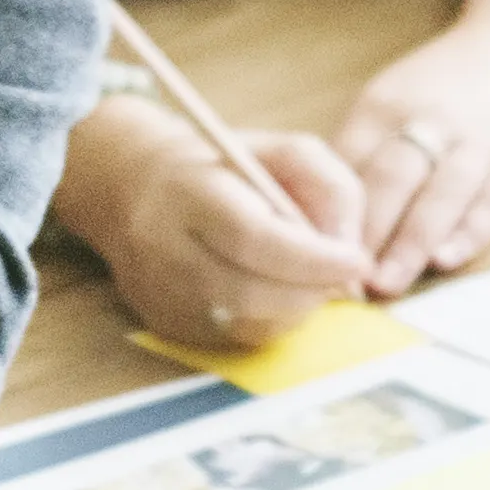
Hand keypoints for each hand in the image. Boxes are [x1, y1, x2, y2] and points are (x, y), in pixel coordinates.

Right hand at [75, 107, 369, 355]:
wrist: (133, 189)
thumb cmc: (221, 167)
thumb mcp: (282, 150)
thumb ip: (330, 186)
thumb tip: (351, 248)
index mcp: (188, 192)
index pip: (253, 238)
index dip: (312, 258)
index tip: (357, 260)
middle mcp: (164, 248)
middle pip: (249, 293)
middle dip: (311, 289)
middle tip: (341, 273)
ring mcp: (160, 294)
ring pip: (249, 325)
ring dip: (296, 308)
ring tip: (306, 277)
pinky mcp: (166, 326)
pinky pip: (237, 339)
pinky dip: (272, 320)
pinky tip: (275, 291)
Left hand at [327, 3, 489, 294]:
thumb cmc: (443, 87)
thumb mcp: (391, 98)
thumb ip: (358, 151)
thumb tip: (316, 217)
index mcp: (386, 104)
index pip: (348, 163)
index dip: (327, 213)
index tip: (309, 254)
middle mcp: (432, 120)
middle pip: (390, 180)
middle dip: (365, 234)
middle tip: (342, 280)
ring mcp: (481, 142)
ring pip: (440, 195)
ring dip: (409, 243)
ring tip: (385, 284)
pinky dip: (469, 232)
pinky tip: (445, 260)